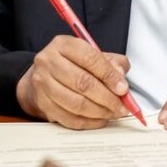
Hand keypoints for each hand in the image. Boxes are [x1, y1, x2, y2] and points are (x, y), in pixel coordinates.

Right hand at [16, 35, 132, 128]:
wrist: (44, 76)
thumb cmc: (72, 64)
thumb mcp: (93, 55)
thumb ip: (112, 64)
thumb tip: (121, 80)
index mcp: (64, 44)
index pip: (90, 59)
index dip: (109, 76)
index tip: (123, 89)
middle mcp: (49, 61)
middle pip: (82, 83)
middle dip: (107, 98)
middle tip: (121, 106)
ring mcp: (43, 83)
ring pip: (76, 103)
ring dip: (99, 112)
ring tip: (113, 113)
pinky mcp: (42, 103)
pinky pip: (69, 118)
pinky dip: (88, 122)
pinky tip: (99, 119)